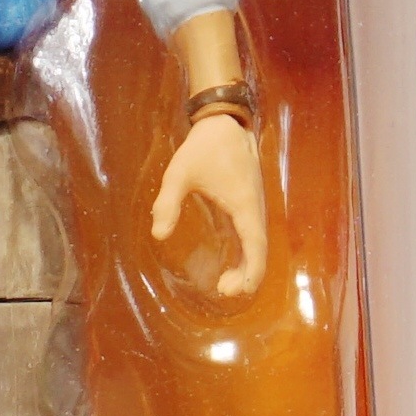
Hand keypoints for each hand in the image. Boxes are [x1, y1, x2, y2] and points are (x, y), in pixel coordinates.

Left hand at [150, 114, 267, 298]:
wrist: (223, 125)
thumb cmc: (203, 148)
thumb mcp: (180, 173)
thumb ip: (168, 202)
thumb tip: (158, 234)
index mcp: (244, 204)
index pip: (255, 245)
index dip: (251, 270)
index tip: (241, 289)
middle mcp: (254, 209)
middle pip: (258, 250)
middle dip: (247, 273)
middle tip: (224, 290)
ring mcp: (252, 207)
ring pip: (255, 244)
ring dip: (245, 265)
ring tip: (224, 283)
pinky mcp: (245, 205)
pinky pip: (249, 235)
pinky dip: (244, 253)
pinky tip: (230, 264)